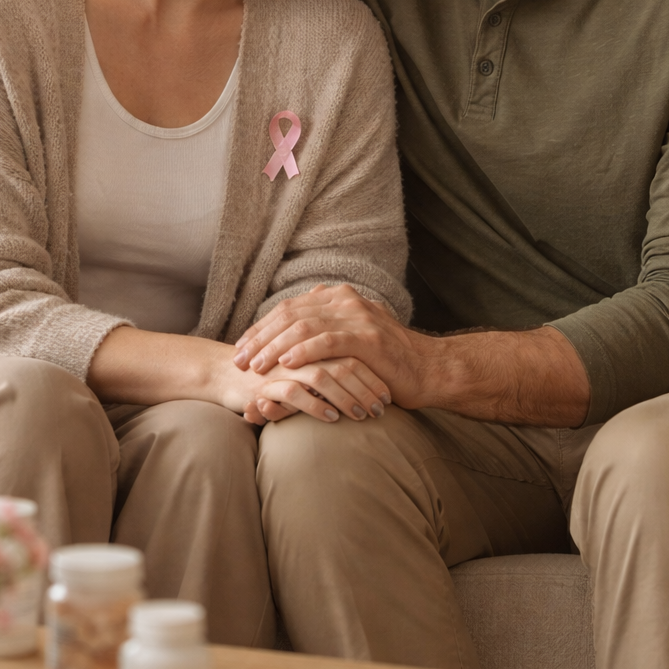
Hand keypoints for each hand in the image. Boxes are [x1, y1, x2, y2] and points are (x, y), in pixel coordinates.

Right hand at [212, 349, 389, 425]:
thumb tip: (363, 375)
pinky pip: (296, 391)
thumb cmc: (271, 372)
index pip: (352, 349)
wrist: (227, 374)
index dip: (373, 371)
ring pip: (325, 375)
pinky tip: (333, 419)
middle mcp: (300, 346)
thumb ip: (328, 361)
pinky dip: (317, 405)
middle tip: (383, 407)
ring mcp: (284, 362)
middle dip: (367, 386)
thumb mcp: (303, 364)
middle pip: (344, 361)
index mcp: (312, 337)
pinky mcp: (266, 381)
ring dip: (348, 397)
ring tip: (364, 416)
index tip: (389, 392)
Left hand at [234, 283, 425, 406]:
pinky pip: (327, 341)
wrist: (429, 370)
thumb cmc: (386, 362)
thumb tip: (295, 327)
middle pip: (289, 315)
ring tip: (255, 365)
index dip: (261, 328)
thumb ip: (326, 329)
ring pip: (303, 327)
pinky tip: (285, 364)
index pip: (288, 309)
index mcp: (338, 298)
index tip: (240, 347)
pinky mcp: (367, 338)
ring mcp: (357, 317)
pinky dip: (302, 351)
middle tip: (239, 359)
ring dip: (274, 347)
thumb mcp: (352, 339)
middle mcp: (345, 301)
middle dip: (260, 338)